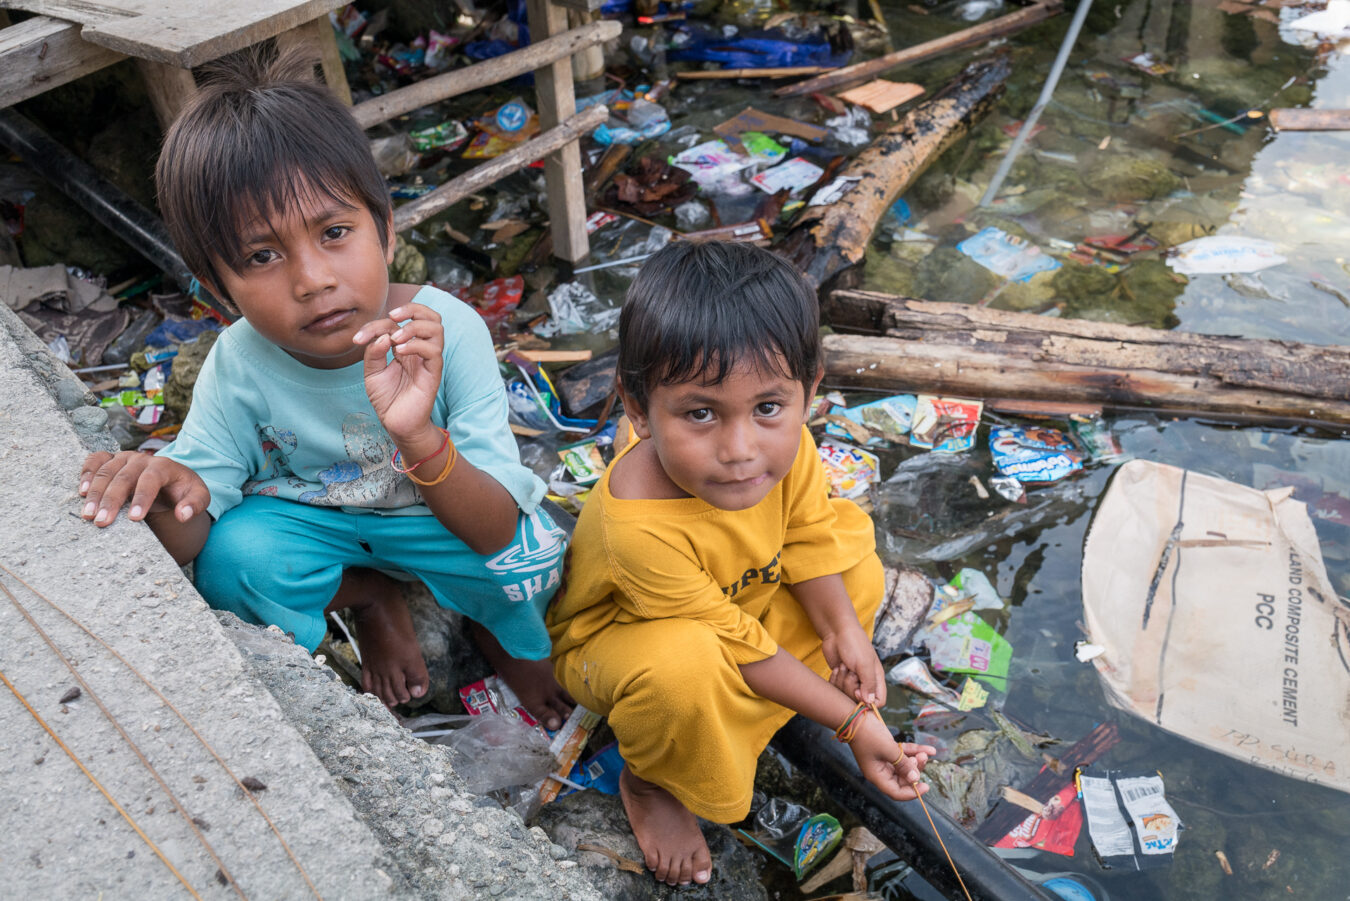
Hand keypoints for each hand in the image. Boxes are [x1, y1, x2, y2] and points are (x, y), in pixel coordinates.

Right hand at [78, 451, 208, 526]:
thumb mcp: (199, 496)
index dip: (142, 498)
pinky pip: (95, 460)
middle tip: (102, 522)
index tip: (134, 518)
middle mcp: (142, 459)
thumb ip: (195, 505)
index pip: (151, 479)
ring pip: (106, 470)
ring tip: (88, 514)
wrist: (170, 479)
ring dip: (94, 492)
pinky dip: (86, 473)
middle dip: (112, 500)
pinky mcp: (111, 459)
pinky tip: (81, 491)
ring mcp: (124, 457)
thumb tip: (182, 515)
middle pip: (124, 476)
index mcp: (165, 466)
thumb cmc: (183, 490)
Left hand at [354, 302, 443, 441]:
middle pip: (430, 315)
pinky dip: (416, 345)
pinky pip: (434, 351)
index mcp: (406, 346)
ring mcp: (428, 360)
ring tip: (395, 339)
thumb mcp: (372, 372)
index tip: (357, 339)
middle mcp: (420, 349)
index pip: (398, 323)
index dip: (376, 324)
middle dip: (412, 308)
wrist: (396, 424)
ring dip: (414, 326)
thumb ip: (374, 352)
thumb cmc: (387, 398)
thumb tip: (384, 336)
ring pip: (437, 328)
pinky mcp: (433, 373)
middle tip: (393, 316)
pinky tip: (399, 352)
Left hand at [823, 625, 886, 706]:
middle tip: (850, 672)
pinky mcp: (839, 678)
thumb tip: (870, 703)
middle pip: (859, 700)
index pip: (878, 701)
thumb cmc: (854, 643)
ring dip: (841, 681)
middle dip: (851, 687)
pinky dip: (834, 680)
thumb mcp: (864, 664)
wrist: (836, 631)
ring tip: (843, 666)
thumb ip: (869, 684)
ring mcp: (851, 680)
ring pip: (845, 695)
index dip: (868, 702)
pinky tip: (836, 668)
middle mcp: (864, 681)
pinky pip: (835, 689)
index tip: (858, 691)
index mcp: (876, 678)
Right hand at [850, 713, 935, 802]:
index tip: (926, 786)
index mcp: (877, 776)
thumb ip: (903, 764)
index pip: (896, 792)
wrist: (855, 717)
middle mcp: (881, 770)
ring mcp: (884, 760)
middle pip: (903, 778)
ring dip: (917, 760)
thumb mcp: (888, 750)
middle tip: (922, 759)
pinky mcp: (888, 749)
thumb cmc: (868, 735)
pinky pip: (904, 753)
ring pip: (905, 765)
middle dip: (915, 770)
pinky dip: (915, 751)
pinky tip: (929, 750)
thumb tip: (915, 778)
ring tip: (925, 753)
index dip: (912, 792)